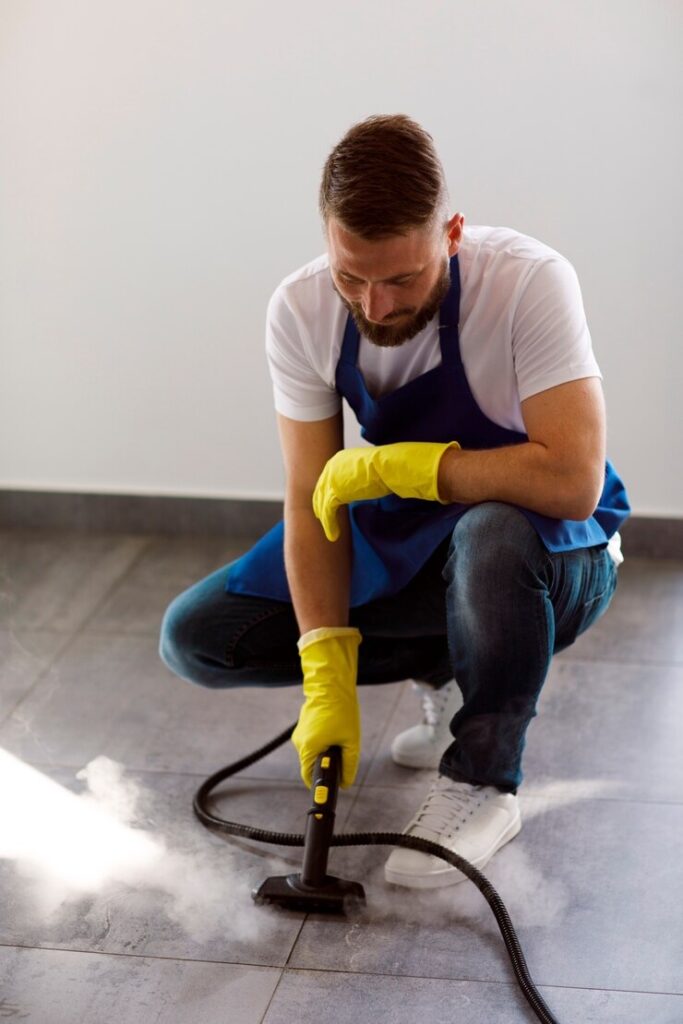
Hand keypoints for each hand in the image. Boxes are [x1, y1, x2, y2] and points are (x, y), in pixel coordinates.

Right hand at [291, 626, 361, 788]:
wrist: (331, 684)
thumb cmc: (341, 710)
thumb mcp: (351, 741)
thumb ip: (349, 765)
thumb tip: (346, 782)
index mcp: (309, 748)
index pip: (310, 777)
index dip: (321, 784)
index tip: (330, 787)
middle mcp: (300, 743)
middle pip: (313, 765)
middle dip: (327, 763)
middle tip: (342, 752)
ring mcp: (299, 734)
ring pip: (313, 753)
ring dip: (326, 750)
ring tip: (339, 735)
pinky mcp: (302, 727)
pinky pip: (312, 741)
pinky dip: (323, 740)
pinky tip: (333, 727)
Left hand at [312, 440, 459, 540]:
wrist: (393, 466)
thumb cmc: (389, 467)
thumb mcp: (370, 471)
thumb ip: (361, 477)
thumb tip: (365, 485)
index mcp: (340, 459)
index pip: (328, 479)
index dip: (327, 495)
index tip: (329, 508)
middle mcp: (332, 467)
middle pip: (321, 491)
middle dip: (321, 507)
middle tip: (325, 522)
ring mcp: (332, 479)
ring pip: (322, 502)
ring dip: (325, 520)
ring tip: (331, 533)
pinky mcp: (336, 492)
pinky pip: (327, 512)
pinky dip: (329, 525)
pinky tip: (333, 536)